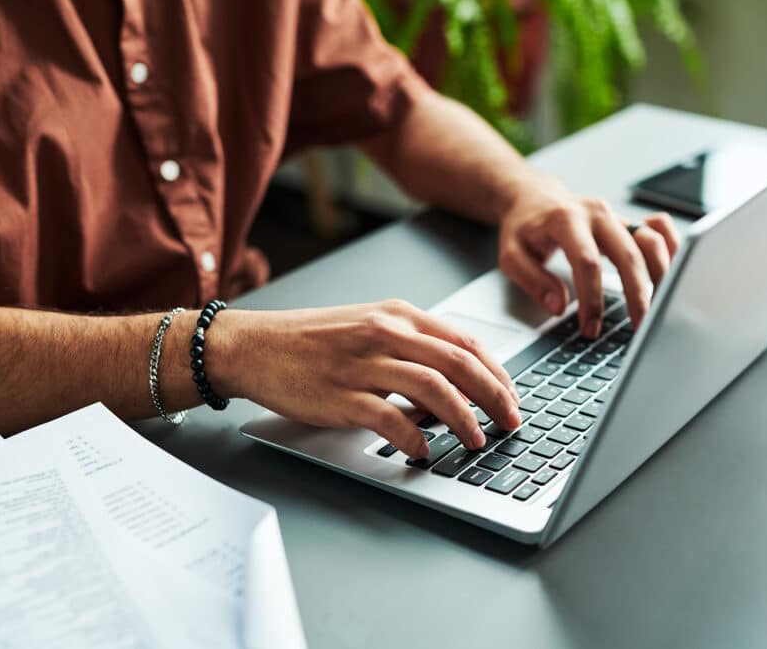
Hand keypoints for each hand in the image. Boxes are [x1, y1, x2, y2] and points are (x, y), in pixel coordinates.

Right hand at [211, 301, 521, 457]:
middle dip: (493, 396)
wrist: (254, 346)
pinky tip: (424, 451)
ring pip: (431, 388)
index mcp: (396, 315)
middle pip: (456, 364)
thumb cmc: (312, 340)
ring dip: (462, 419)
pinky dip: (412, 438)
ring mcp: (362, 364)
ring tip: (477, 440)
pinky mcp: (340, 394)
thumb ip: (411, 348)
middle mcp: (384, 334)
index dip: (496, 372)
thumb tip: (454, 385)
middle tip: (511, 421)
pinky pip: (388, 418)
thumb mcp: (368, 326)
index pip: (463, 342)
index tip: (512, 396)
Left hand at [497, 174, 679, 335]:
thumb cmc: (523, 228)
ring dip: (662, 275)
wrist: (534, 198)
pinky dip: (672, 247)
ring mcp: (616, 216)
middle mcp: (597, 214)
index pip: (587, 262)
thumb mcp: (511, 255)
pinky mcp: (627, 222)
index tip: (591, 327)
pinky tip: (673, 271)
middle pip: (628, 254)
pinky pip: (659, 229)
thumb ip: (533, 281)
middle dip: (638, 294)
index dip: (592, 298)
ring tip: (661, 308)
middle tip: (640, 328)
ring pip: (651, 241)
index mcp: (565, 220)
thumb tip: (559, 306)